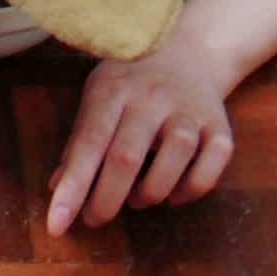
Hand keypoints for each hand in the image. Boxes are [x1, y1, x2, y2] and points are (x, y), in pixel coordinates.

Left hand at [46, 28, 234, 234]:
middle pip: (127, 155)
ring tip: (136, 200)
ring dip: (150, 192)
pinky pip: (212, 165)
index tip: (57, 225)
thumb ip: (79, 143)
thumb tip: (56, 190)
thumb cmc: (130, 82)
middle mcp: (152, 97)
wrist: (187, 50)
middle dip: (106, 199)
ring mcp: (189, 110)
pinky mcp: (219, 126)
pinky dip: (191, 189)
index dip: (73, 186)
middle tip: (95, 220)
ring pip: (174, 156)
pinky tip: (174, 194)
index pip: (89, 142)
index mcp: (113, 90)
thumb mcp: (97, 97)